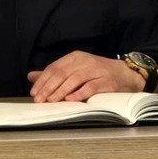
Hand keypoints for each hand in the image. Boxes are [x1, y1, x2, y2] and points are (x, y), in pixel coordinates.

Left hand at [27, 51, 145, 102]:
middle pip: (62, 73)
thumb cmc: (98, 73)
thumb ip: (54, 73)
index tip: (34, 92)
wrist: (126, 74)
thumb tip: (31, 76)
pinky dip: (79, 93)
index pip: (54, 67)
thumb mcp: (75, 69)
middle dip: (48, 87)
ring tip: (51, 101)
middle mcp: (84, 61)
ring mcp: (96, 70)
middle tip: (39, 99)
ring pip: (74, 79)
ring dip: (60, 91)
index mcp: (75, 57)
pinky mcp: (106, 80)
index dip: (43, 80)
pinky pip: (91, 86)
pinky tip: (70, 100)